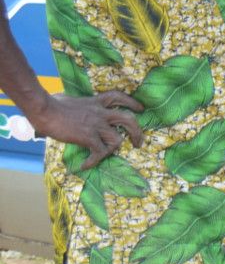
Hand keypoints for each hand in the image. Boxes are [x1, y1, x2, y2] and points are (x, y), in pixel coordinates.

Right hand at [30, 92, 144, 169]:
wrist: (45, 109)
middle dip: (137, 132)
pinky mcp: (88, 137)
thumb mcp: (71, 99)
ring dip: (115, 149)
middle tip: (138, 142)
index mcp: (97, 102)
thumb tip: (67, 105)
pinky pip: (99, 152)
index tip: (140, 109)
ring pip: (117, 139)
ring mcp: (96, 125)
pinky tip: (85, 165)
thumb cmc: (52, 103)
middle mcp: (101, 113)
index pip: (119, 98)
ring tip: (110, 155)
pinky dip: (94, 161)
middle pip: (128, 120)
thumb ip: (77, 104)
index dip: (132, 103)